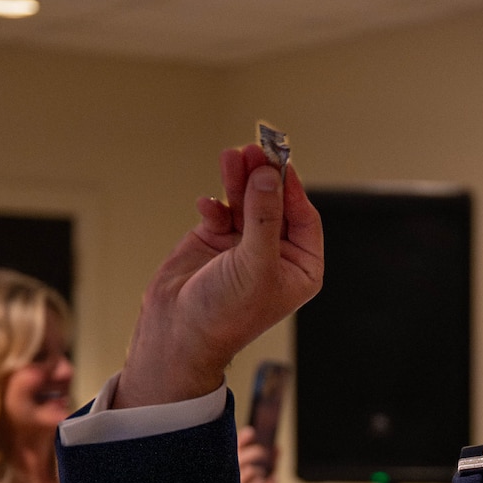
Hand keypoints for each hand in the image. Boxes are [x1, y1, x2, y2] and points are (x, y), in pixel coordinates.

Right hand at [116, 146, 322, 407]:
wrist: (177, 334)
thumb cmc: (225, 313)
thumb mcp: (254, 262)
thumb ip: (263, 216)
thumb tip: (269, 176)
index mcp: (301, 267)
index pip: (304, 216)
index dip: (291, 188)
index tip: (279, 160)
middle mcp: (276, 254)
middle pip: (275, 203)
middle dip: (264, 177)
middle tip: (254, 149)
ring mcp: (244, 245)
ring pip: (247, 201)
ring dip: (239, 179)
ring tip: (231, 156)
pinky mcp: (214, 240)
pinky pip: (220, 211)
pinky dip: (214, 204)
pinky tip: (207, 204)